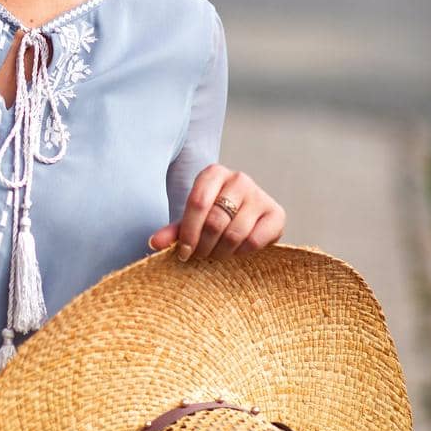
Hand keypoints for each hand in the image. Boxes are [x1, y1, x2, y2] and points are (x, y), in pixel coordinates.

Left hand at [147, 165, 284, 262]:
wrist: (248, 216)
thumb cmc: (215, 216)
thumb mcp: (193, 219)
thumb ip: (174, 230)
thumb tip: (154, 243)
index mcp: (214, 173)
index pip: (197, 203)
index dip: (188, 232)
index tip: (183, 253)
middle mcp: (239, 179)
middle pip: (215, 220)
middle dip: (204, 246)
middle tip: (200, 257)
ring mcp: (260, 195)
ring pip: (234, 233)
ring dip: (221, 252)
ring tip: (215, 255)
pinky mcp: (277, 214)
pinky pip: (254, 241)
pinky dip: (241, 253)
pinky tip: (236, 251)